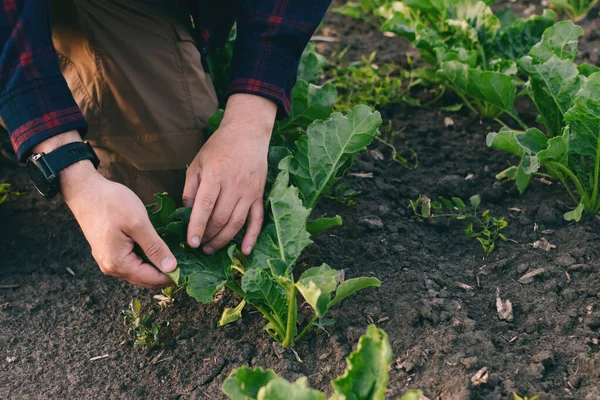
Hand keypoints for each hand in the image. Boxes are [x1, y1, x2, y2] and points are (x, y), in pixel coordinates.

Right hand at [36, 131, 176, 288]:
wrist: (85, 190)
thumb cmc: (111, 203)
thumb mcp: (138, 224)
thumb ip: (155, 248)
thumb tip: (171, 268)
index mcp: (118, 263)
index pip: (151, 279)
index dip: (172, 277)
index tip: (190, 271)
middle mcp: (111, 267)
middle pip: (144, 279)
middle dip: (165, 274)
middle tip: (187, 265)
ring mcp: (108, 260)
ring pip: (138, 271)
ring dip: (156, 267)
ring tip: (177, 258)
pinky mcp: (108, 251)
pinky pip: (132, 262)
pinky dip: (146, 260)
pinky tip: (159, 251)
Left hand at [183, 93, 276, 254]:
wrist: (247, 134)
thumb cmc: (219, 147)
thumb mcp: (198, 163)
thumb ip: (191, 189)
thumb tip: (187, 212)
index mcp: (215, 176)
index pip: (205, 207)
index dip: (197, 227)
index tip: (191, 243)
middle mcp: (234, 186)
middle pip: (220, 219)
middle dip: (208, 236)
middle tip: (198, 246)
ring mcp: (249, 192)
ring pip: (236, 223)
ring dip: (223, 240)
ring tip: (211, 248)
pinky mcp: (259, 196)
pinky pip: (257, 220)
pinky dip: (252, 237)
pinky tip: (244, 251)